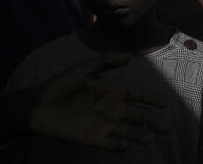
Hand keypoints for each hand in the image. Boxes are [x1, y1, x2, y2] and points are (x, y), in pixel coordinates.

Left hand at [28, 54, 169, 150]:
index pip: (137, 96)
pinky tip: (124, 145)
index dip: (151, 99)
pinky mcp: (91, 138)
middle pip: (137, 115)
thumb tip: (128, 57)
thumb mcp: (82, 69)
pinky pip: (108, 143)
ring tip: (149, 139)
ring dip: (139, 135)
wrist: (37, 106)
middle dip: (152, 121)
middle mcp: (111, 109)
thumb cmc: (59, 85)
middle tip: (166, 128)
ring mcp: (102, 124)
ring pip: (127, 131)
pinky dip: (117, 145)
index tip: (165, 104)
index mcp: (112, 92)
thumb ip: (105, 62)